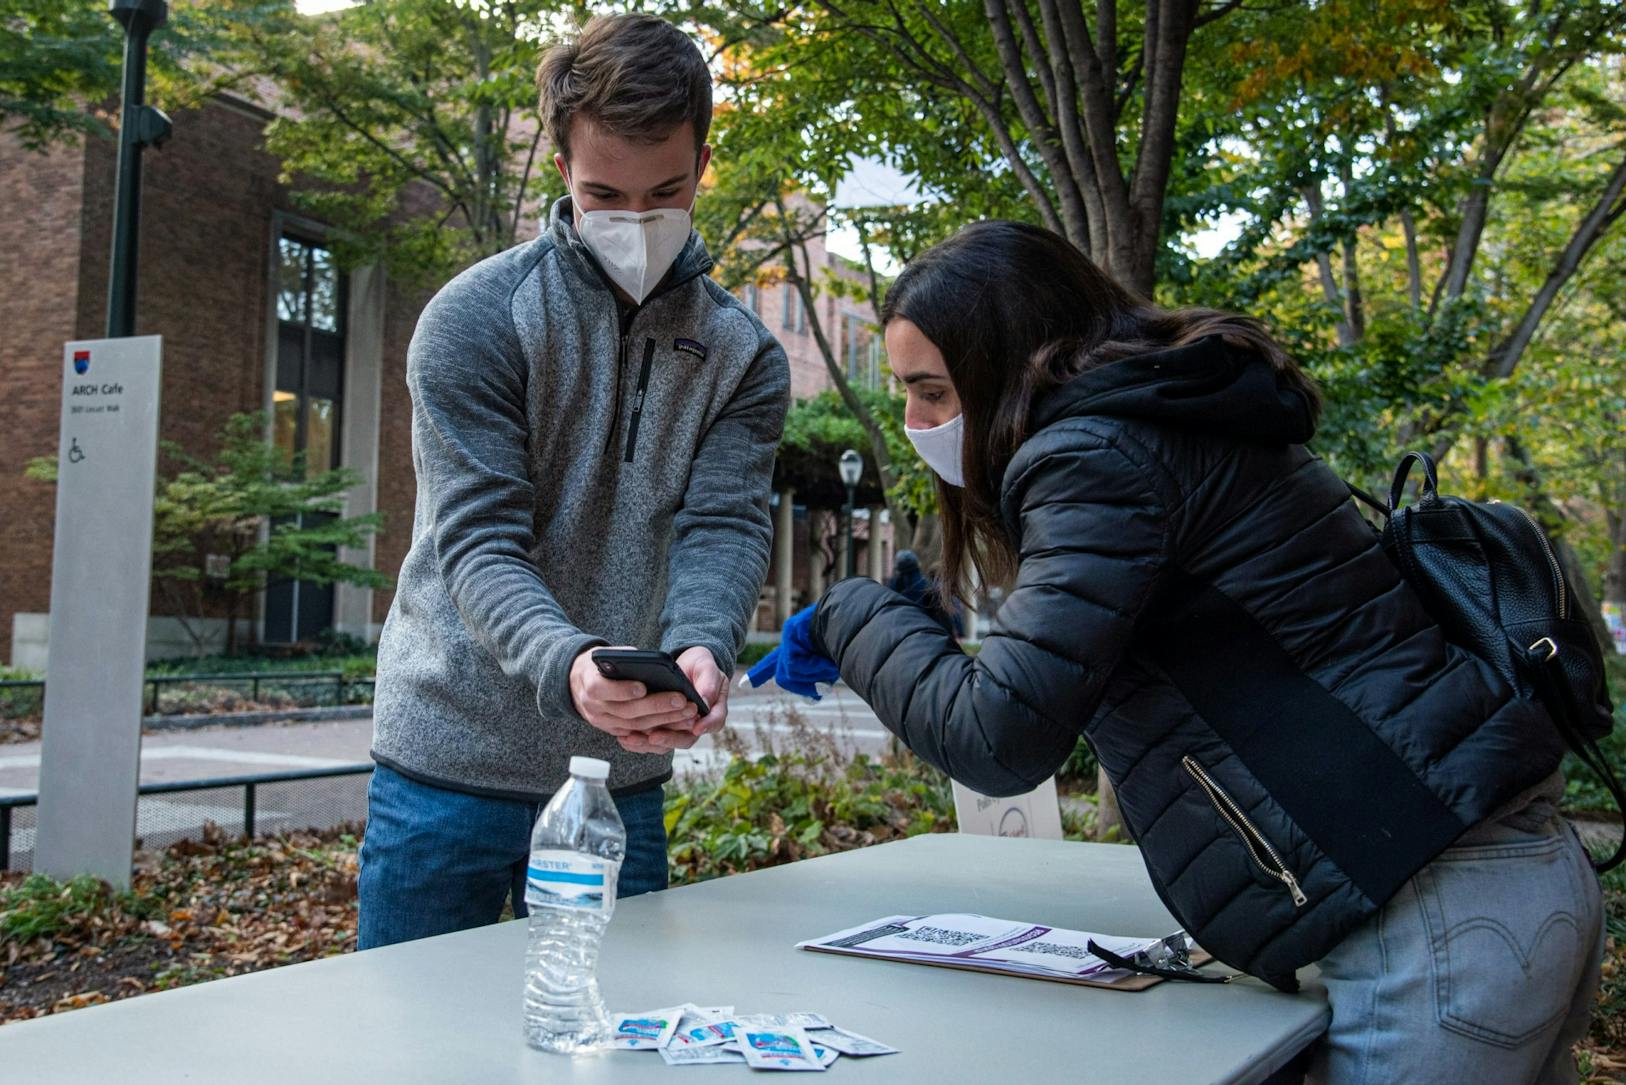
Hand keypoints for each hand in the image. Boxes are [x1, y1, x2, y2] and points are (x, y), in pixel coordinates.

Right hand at [570, 646, 700, 736]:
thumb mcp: (607, 655)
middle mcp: (595, 707)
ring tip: (686, 712)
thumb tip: (650, 662)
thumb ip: (625, 658)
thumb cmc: (600, 665)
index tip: (643, 687)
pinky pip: (637, 733)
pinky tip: (678, 723)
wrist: (578, 683)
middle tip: (681, 701)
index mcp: (590, 684)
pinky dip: (658, 729)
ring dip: (663, 720)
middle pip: (627, 711)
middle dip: (656, 706)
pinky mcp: (613, 730)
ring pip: (635, 725)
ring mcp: (603, 722)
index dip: (623, 690)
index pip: (603, 689)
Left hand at [613, 647, 729, 754]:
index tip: (696, 727)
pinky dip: (640, 741)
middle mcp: (698, 723)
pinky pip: (654, 741)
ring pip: (669, 743)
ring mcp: (681, 728)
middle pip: (687, 738)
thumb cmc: (700, 665)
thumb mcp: (707, 667)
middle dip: (670, 739)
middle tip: (655, 737)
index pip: (715, 721)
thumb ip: (708, 683)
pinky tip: (625, 737)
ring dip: (651, 743)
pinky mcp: (665, 728)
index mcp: (714, 709)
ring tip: (633, 738)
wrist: (686, 665)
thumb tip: (704, 700)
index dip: (706, 725)